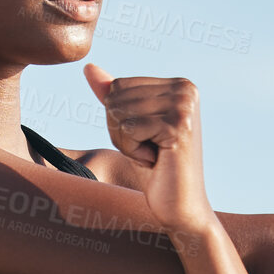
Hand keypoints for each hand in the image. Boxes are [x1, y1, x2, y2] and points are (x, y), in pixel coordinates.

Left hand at [82, 64, 213, 240]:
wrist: (181, 207)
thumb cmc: (155, 169)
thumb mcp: (130, 127)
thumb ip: (113, 97)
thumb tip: (88, 67)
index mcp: (178, 84)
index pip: (119, 86)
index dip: (120, 119)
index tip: (148, 139)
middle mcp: (185, 89)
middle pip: (117, 97)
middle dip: (121, 131)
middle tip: (149, 150)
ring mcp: (184, 106)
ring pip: (119, 113)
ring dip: (127, 142)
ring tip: (153, 156)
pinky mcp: (178, 126)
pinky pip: (128, 129)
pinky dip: (133, 151)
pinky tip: (156, 161)